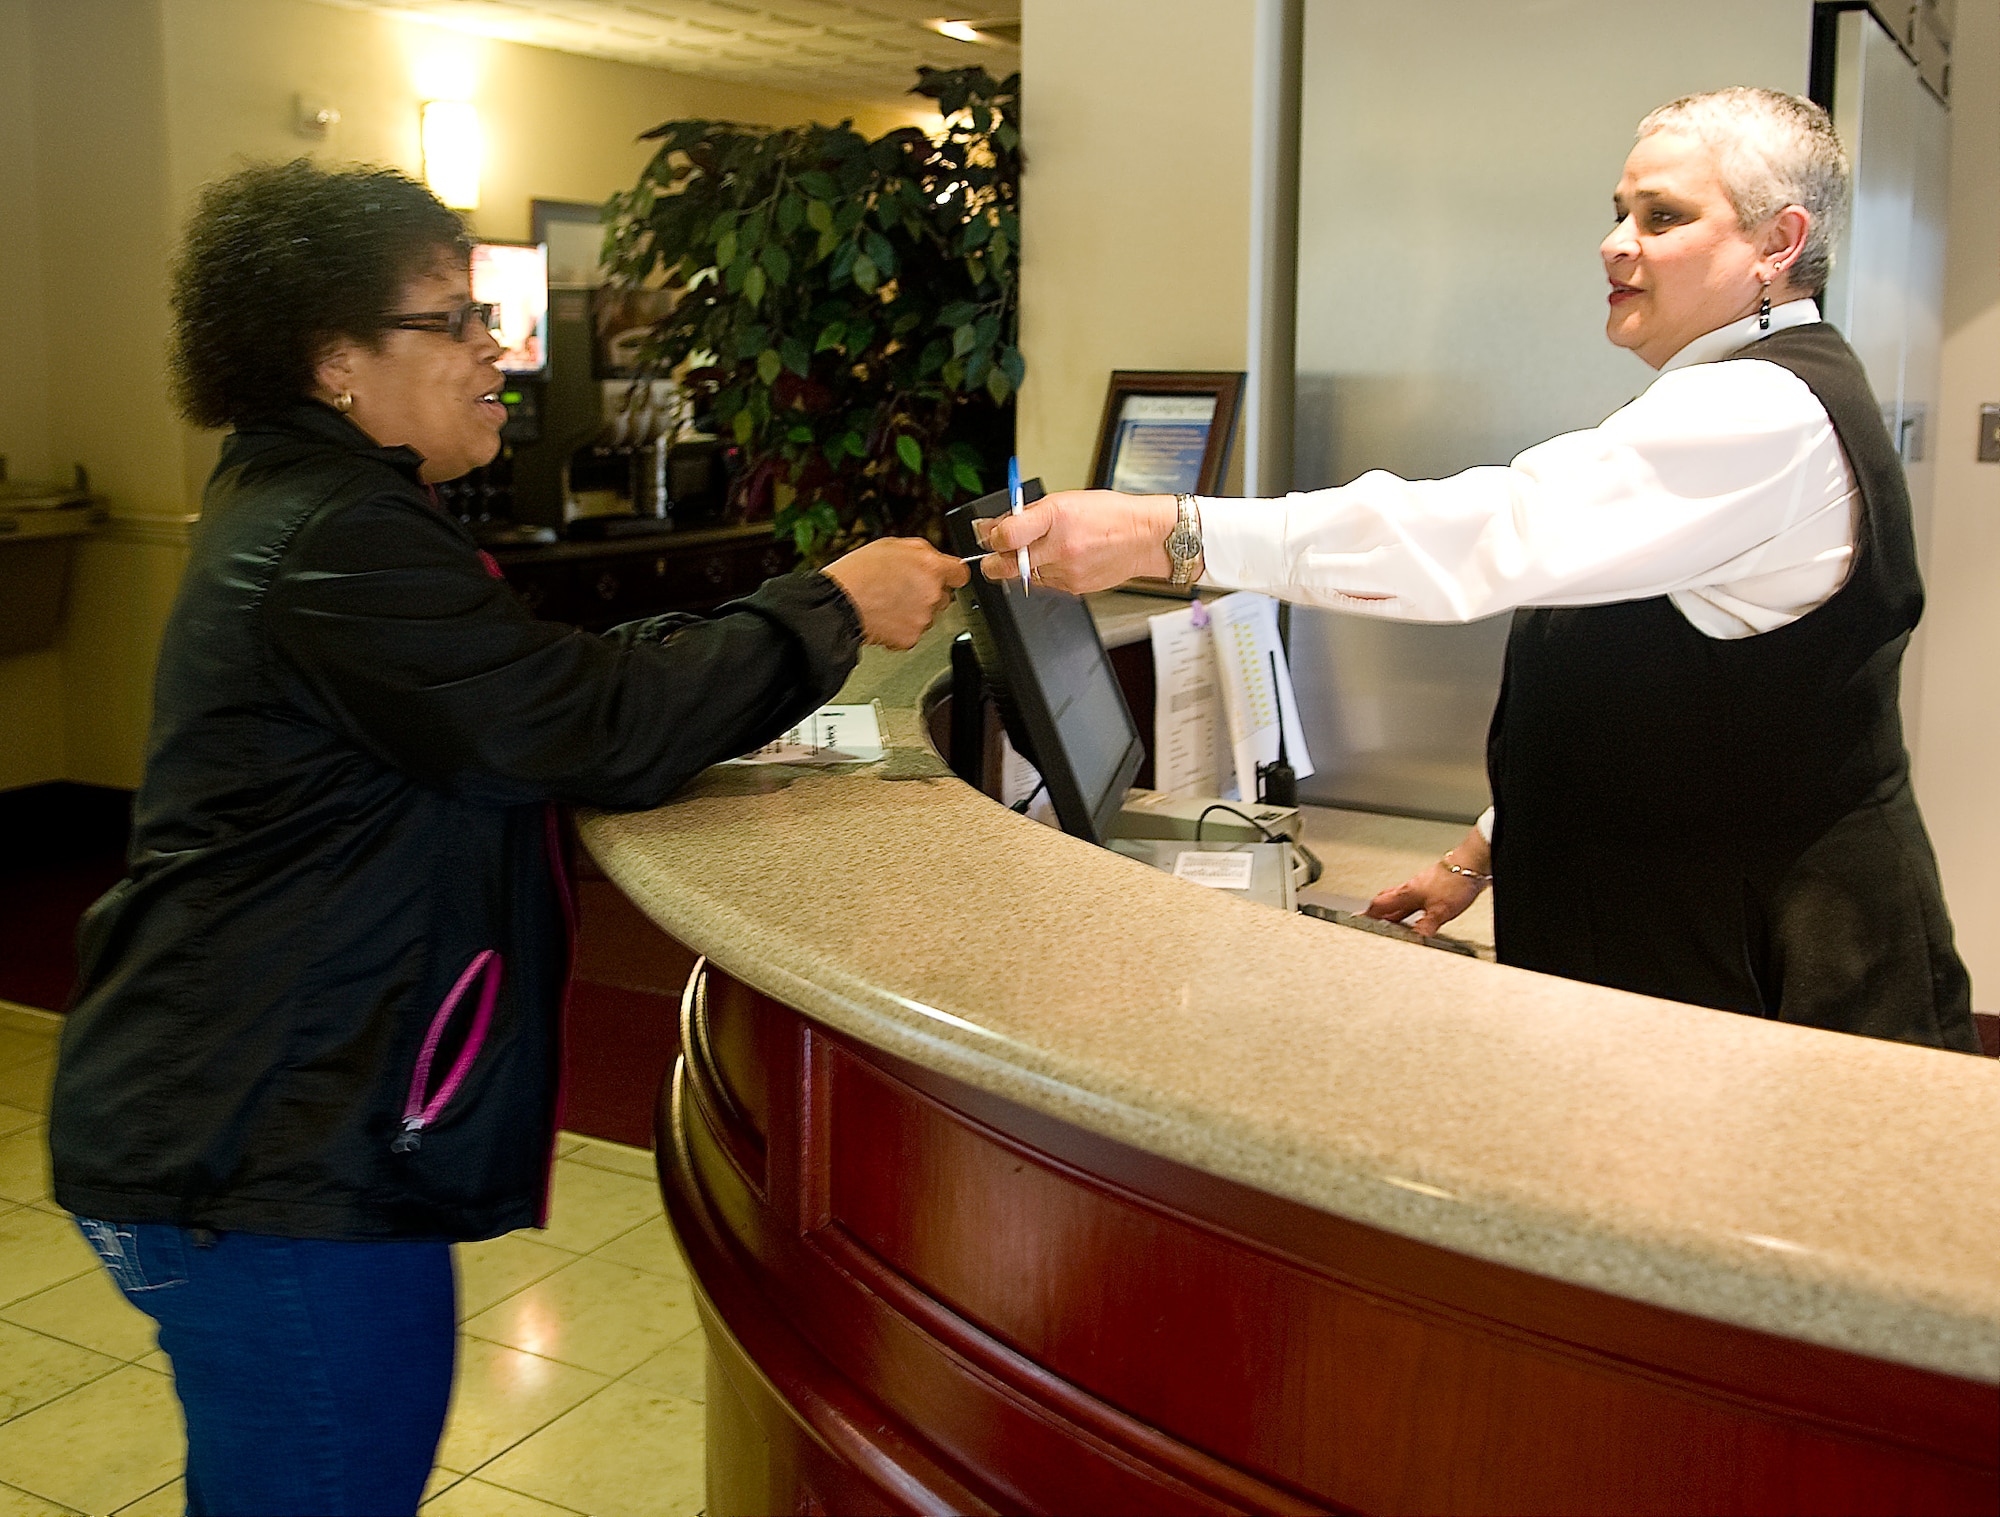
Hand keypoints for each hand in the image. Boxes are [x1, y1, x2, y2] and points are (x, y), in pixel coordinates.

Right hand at [821, 538, 969, 650]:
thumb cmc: (859, 572)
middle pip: (944, 597)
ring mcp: (923, 618)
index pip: (961, 574)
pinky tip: (885, 617)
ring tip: (888, 603)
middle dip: (929, 594)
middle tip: (903, 590)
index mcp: (931, 566)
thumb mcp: (892, 545)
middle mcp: (932, 593)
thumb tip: (933, 557)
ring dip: (914, 612)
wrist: (839, 602)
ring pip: (928, 616)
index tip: (944, 577)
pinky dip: (901, 628)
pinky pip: (912, 633)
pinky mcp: (911, 638)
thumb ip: (921, 552)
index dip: (950, 575)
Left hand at [974, 490, 1180, 593]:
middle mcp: (1060, 546)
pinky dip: (1045, 573)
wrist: (1144, 538)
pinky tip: (1061, 560)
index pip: (1007, 535)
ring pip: (1024, 576)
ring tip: (1042, 550)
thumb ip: (1027, 515)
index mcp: (1056, 516)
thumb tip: (995, 526)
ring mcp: (1066, 570)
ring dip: (1024, 566)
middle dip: (993, 562)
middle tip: (995, 556)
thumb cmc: (1109, 515)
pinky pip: (1045, 583)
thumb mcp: (1065, 501)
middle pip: (1007, 565)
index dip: (991, 537)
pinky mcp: (1073, 587)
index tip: (990, 535)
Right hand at [1362, 827, 1488, 936]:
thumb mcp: (1439, 912)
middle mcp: (1411, 888)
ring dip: (1394, 909)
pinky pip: (1415, 898)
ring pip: (1401, 898)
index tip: (1359, 919)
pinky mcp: (1434, 885)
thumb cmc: (1455, 881)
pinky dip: (1410, 906)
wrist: (1472, 864)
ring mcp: (1422, 886)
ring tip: (1392, 919)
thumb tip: (1415, 939)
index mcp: (1406, 894)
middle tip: (1371, 918)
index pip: (1380, 905)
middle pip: (1387, 899)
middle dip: (1377, 910)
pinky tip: (1418, 911)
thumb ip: (1425, 927)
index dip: (1368, 914)